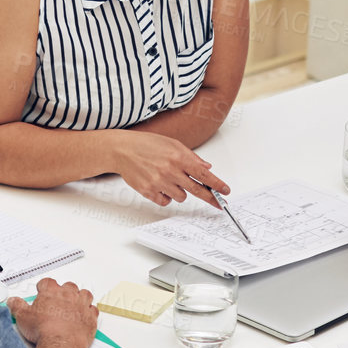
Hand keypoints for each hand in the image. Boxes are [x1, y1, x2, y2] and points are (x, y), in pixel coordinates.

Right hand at [10, 278, 97, 347]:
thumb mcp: (23, 317)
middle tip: (57, 299)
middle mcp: (68, 295)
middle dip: (63, 291)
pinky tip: (84, 315)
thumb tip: (13, 301)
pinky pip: (93, 309)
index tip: (41, 291)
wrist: (61, 344)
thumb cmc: (44, 330)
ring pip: (84, 294)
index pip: (47, 282)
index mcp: (51, 291)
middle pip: (68, 286)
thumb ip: (17, 306)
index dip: (44, 287)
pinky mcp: (90, 317)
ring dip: (79, 297)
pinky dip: (89, 311)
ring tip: (74, 303)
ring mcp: (81, 305)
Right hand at [109, 130, 227, 207]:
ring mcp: (159, 182)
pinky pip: (165, 201)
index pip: (203, 174)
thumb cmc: (146, 145)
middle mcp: (170, 170)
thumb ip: (191, 156)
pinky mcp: (148, 191)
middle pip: (196, 190)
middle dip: (210, 198)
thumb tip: (206, 167)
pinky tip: (160, 186)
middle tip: (218, 203)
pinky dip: (166, 196)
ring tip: (170, 180)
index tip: (225, 191)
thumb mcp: (172, 144)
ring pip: (181, 197)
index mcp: (178, 157)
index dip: (216, 184)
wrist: (122, 150)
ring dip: (181, 192)